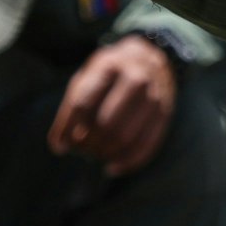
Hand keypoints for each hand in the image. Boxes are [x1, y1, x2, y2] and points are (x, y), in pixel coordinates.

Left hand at [47, 35, 176, 175]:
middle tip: (83, 150)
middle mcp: (135, 78)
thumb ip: (71, 110)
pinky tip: (113, 168)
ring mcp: (154, 96)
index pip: (82, 104)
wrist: (152, 58)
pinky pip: (147, 145)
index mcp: (108, 66)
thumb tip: (59, 147)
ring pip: (127, 137)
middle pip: (106, 123)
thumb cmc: (110, 74)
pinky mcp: (165, 113)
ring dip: (107, 153)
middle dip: (90, 144)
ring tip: (97, 155)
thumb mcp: (86, 79)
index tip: (63, 146)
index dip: (69, 129)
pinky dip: (128, 162)